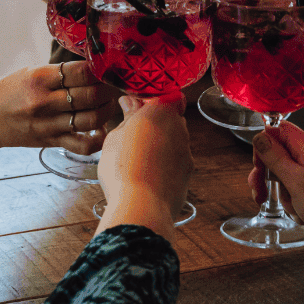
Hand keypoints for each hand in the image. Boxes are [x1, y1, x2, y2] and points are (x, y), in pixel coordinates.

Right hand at [0, 60, 120, 154]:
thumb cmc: (10, 92)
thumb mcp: (31, 72)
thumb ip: (60, 71)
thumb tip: (93, 64)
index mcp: (40, 78)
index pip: (81, 72)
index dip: (100, 70)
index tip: (107, 68)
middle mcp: (44, 102)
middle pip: (90, 95)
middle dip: (109, 89)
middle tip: (114, 85)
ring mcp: (48, 124)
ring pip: (91, 119)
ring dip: (107, 111)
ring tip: (109, 104)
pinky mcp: (51, 142)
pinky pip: (82, 146)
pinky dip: (97, 139)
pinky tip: (101, 130)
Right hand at [97, 94, 192, 234]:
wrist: (140, 206)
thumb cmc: (122, 167)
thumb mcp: (115, 136)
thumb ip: (128, 117)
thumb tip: (130, 102)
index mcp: (163, 112)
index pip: (169, 96)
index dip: (154, 102)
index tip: (136, 109)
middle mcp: (180, 129)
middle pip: (172, 119)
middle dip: (156, 124)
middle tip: (131, 134)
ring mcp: (187, 153)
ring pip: (174, 143)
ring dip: (159, 146)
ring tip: (136, 159)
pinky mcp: (188, 176)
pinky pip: (175, 164)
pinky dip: (164, 166)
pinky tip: (145, 176)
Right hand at [250, 125, 303, 263]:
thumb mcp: (294, 180)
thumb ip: (274, 156)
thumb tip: (260, 136)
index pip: (278, 130)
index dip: (264, 147)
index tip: (258, 166)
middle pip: (279, 153)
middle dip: (267, 174)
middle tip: (261, 190)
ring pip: (287, 174)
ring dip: (282, 191)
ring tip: (292, 205)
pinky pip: (298, 187)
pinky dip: (294, 200)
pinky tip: (301, 212)